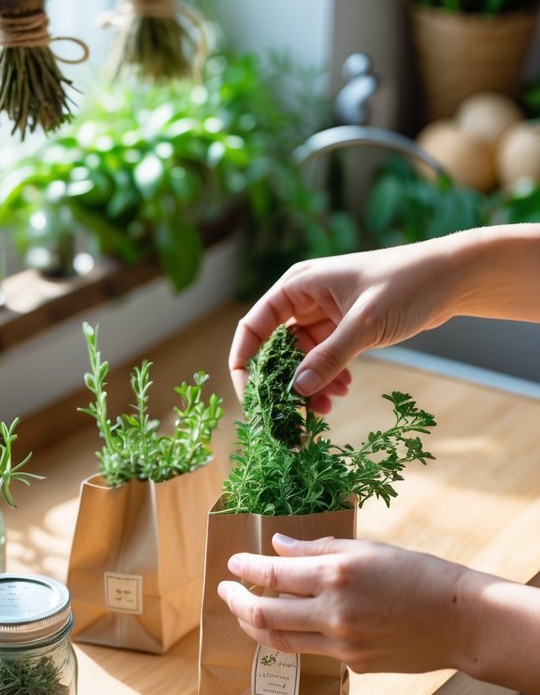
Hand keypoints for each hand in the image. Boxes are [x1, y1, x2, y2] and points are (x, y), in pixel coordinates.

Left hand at [217, 534, 470, 675]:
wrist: (458, 620)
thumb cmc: (417, 573)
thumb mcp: (366, 549)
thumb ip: (318, 549)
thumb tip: (279, 545)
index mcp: (336, 574)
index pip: (272, 573)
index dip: (245, 568)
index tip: (231, 563)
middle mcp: (333, 611)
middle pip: (264, 613)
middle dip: (236, 601)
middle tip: (224, 590)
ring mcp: (342, 643)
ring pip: (280, 640)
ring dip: (254, 625)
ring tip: (244, 613)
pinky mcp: (353, 664)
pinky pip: (311, 651)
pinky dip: (291, 637)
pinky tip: (287, 627)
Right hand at [228, 240, 461, 406]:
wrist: (450, 278)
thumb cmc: (406, 285)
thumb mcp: (366, 323)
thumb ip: (330, 356)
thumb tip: (297, 390)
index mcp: (298, 285)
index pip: (253, 326)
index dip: (245, 363)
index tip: (253, 398)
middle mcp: (304, 298)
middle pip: (275, 347)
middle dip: (283, 382)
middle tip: (294, 415)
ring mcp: (323, 314)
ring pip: (300, 357)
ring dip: (308, 384)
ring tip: (326, 408)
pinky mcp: (342, 327)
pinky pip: (323, 358)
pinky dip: (327, 377)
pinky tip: (342, 391)